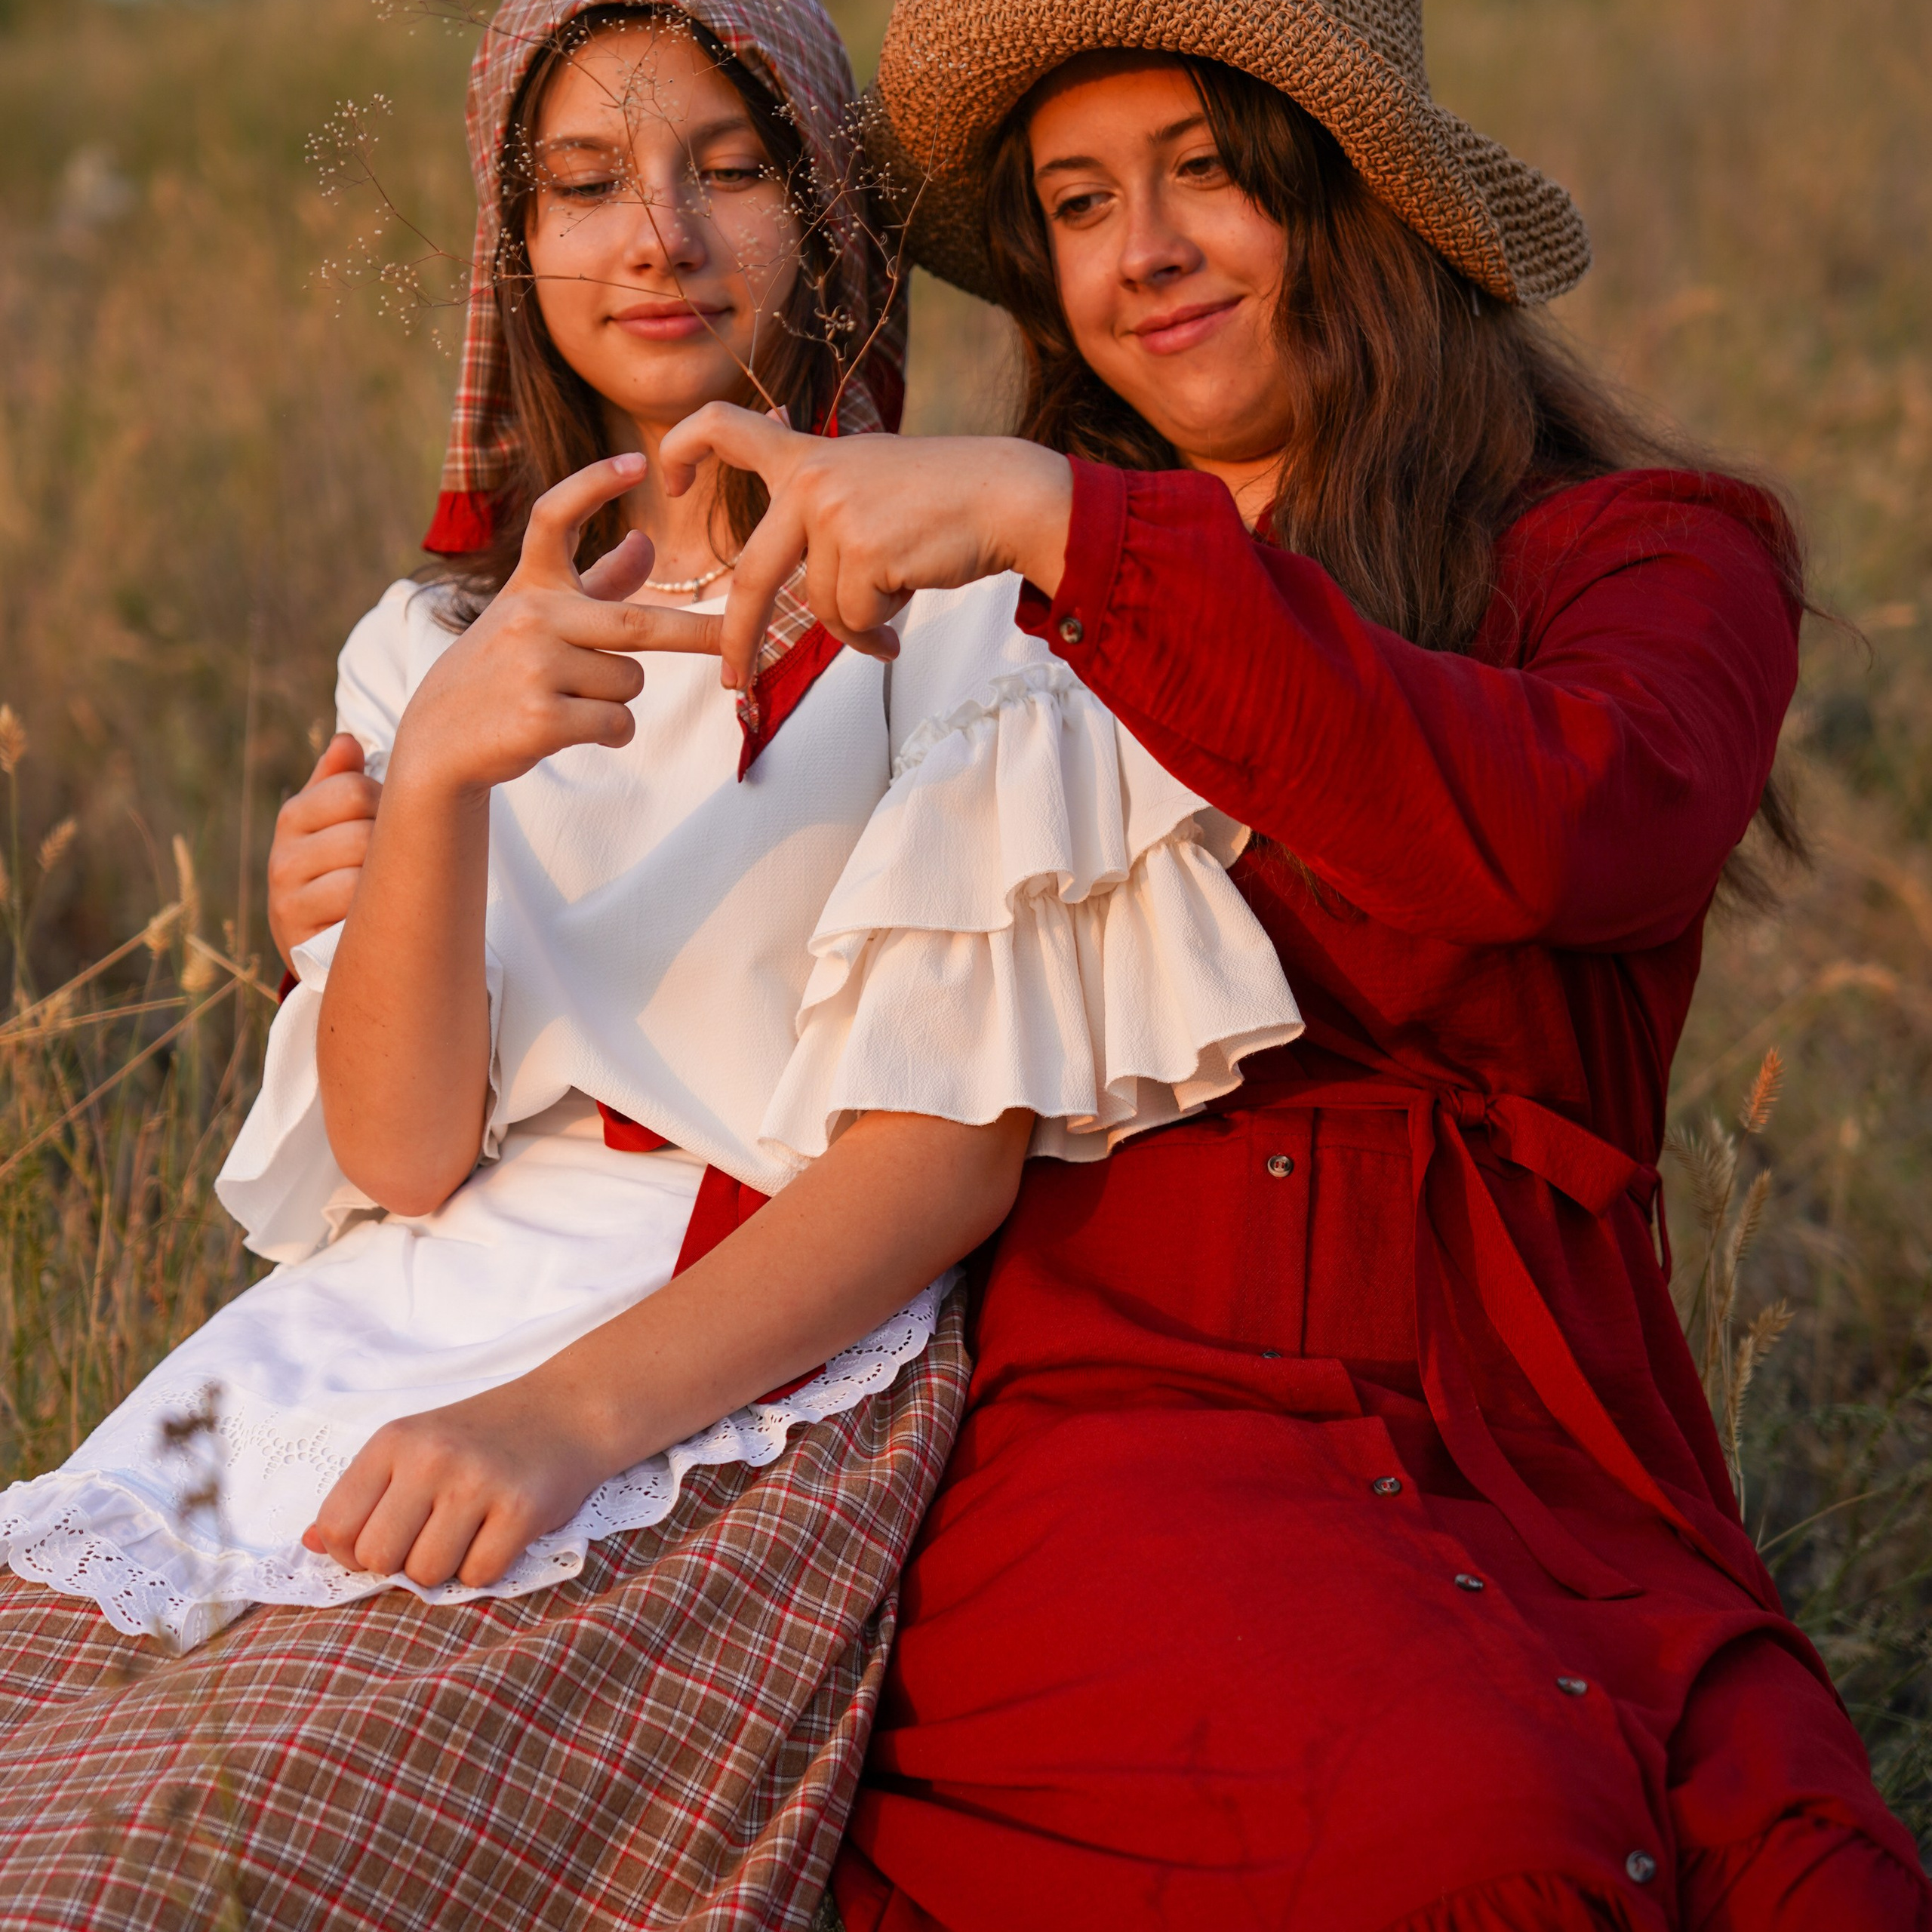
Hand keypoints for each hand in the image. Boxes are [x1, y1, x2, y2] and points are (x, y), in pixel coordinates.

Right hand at [268, 734, 381, 969]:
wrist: (323, 949)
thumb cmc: (344, 873)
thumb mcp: (341, 825)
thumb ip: (343, 781)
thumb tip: (347, 741)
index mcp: (295, 817)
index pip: (355, 789)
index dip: (391, 804)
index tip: (395, 825)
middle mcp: (282, 856)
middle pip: (363, 832)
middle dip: (392, 847)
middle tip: (396, 866)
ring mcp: (285, 896)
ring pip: (359, 870)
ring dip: (387, 882)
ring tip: (388, 892)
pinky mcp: (296, 934)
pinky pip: (353, 908)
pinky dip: (375, 912)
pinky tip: (377, 917)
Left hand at [302, 1372, 611, 1589]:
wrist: (567, 1410)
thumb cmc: (483, 1437)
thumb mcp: (414, 1447)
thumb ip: (363, 1496)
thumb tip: (309, 1545)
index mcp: (393, 1441)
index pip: (336, 1525)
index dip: (353, 1549)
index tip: (387, 1538)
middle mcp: (430, 1457)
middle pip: (377, 1557)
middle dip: (401, 1563)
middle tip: (433, 1537)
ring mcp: (477, 1481)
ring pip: (426, 1574)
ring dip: (446, 1568)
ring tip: (469, 1533)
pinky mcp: (521, 1508)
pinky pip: (478, 1576)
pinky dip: (487, 1568)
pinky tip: (500, 1534)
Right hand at [389, 453, 719, 799]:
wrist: (441, 740)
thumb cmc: (501, 673)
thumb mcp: (539, 619)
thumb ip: (596, 584)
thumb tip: (643, 543)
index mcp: (530, 587)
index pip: (555, 517)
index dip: (594, 485)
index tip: (636, 460)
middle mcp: (530, 616)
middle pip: (637, 623)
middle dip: (696, 635)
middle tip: (736, 638)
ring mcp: (533, 666)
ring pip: (629, 682)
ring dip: (619, 700)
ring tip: (571, 703)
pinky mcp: (541, 718)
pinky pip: (618, 723)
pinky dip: (613, 734)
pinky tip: (573, 732)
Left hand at [658, 405, 1074, 692]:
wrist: (1008, 496)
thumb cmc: (946, 499)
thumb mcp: (871, 483)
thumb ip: (826, 514)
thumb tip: (806, 595)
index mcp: (807, 457)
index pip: (725, 428)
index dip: (683, 449)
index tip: (668, 478)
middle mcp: (811, 481)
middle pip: (752, 575)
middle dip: (738, 637)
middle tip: (733, 679)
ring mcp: (835, 515)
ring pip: (822, 608)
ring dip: (857, 627)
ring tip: (893, 610)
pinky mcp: (864, 551)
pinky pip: (855, 620)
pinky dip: (878, 631)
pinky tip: (906, 604)